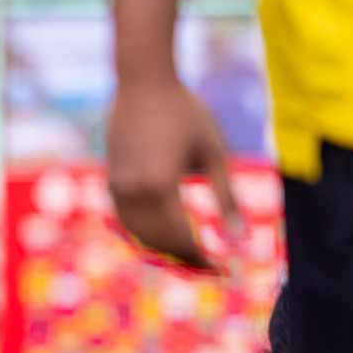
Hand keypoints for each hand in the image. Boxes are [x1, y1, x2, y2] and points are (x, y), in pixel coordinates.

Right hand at [107, 76, 239, 270]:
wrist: (143, 82)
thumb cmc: (186, 112)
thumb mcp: (214, 154)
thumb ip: (227, 198)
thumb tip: (241, 237)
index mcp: (160, 185)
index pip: (181, 238)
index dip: (202, 259)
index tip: (223, 270)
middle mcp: (133, 190)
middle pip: (158, 242)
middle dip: (184, 260)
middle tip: (211, 269)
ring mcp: (118, 186)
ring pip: (138, 235)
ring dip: (164, 250)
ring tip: (191, 256)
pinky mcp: (112, 180)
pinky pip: (127, 220)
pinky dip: (146, 234)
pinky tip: (167, 235)